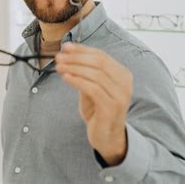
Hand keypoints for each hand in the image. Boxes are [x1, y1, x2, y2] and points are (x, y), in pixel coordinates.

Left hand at [55, 42, 132, 165]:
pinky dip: (78, 81)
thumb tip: (68, 53)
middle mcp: (125, 83)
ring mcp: (120, 95)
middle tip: (59, 57)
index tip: (66, 47)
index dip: (82, 50)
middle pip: (98, 62)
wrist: (107, 137)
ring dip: (74, 68)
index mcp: (122, 74)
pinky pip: (93, 89)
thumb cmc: (98, 110)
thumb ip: (85, 72)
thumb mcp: (92, 87)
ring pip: (95, 74)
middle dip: (76, 58)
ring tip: (59, 67)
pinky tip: (66, 78)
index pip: (101, 55)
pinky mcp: (111, 107)